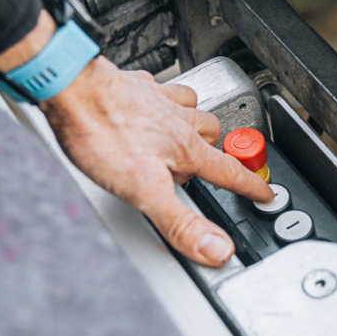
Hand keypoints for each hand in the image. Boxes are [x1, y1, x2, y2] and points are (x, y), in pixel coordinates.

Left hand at [0, 11, 272, 264]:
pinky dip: (165, 98)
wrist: (71, 89)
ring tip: (190, 136)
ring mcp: (155, 100)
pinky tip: (153, 104)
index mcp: (184, 148)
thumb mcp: (144, 192)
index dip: (251, 186)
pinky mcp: (134, 87)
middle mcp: (176, 121)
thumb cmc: (102, 134)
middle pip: (213, 134)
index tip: (266, 193)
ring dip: (197, 121)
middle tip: (218, 165)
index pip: (229, 171)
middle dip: (221, 149)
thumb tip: (217, 249)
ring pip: (193, 106)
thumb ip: (182, 222)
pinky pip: (161, 88)